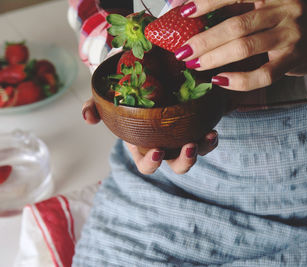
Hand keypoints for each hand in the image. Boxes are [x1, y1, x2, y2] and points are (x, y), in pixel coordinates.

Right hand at [82, 98, 218, 173]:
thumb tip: (88, 118)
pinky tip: (212, 129)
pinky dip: (211, 139)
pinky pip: (207, 139)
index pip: (146, 165)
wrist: (150, 71)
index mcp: (143, 144)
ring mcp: (182, 136)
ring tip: (207, 136)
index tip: (158, 150)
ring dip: (202, 149)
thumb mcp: (110, 96)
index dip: (152, 164)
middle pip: (176, 165)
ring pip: (195, 154)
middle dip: (184, 161)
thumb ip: (96, 106)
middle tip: (188, 146)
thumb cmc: (128, 89)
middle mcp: (165, 144)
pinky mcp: (196, 125)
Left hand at [176, 0, 306, 90]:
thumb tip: (195, 13)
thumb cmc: (288, 22)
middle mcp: (283, 8)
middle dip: (204, 39)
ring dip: (215, 58)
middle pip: (236, 24)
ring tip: (195, 64)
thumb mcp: (268, 6)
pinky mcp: (294, 60)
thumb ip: (240, 8)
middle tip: (182, 51)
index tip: (181, 11)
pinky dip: (239, 80)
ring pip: (246, 47)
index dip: (206, 1)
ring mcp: (290, 35)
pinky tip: (221, 81)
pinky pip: (263, 74)